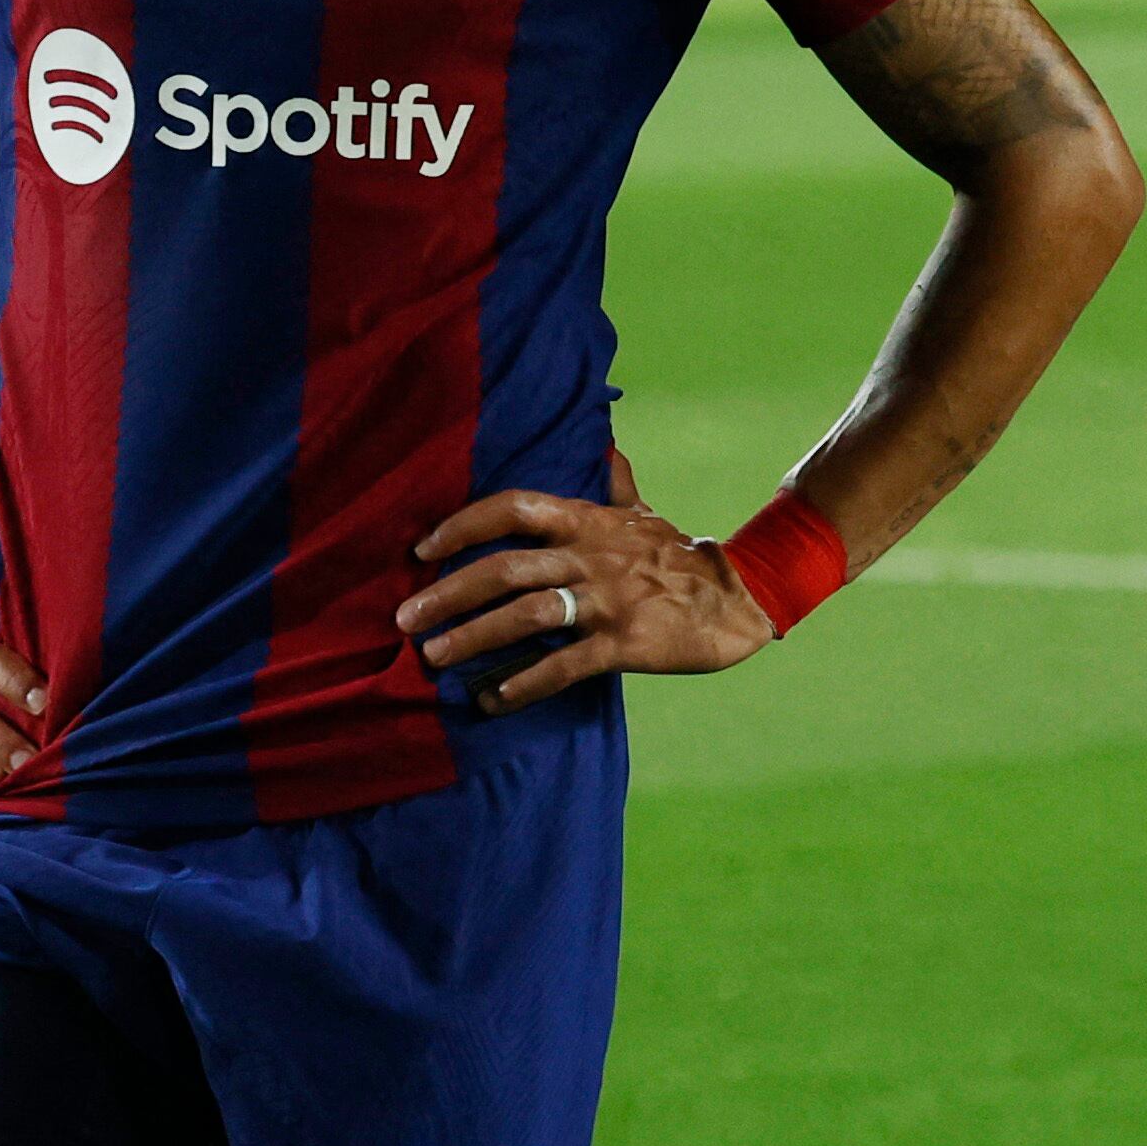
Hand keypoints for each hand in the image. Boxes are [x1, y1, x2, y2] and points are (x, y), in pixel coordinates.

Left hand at [396, 450, 777, 716]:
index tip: (421, 550)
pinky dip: (525, 683)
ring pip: (527, 614)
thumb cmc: (682, 555)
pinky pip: (565, 664)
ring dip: (474, 638)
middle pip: (505, 567)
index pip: (513, 507)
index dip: (462, 525)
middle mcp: (591, 554)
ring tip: (435, 659)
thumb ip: (615, 484)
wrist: (741, 597)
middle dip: (448, 593)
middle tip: (406, 620)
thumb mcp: (643, 513)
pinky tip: (494, 698)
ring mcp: (608, 599)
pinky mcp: (626, 642)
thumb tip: (606, 447)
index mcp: (588, 521)